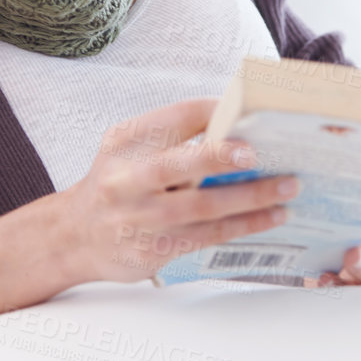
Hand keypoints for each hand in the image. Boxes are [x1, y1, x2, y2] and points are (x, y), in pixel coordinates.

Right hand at [54, 97, 301, 282]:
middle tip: (256, 154)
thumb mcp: (128, 147)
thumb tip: (236, 125)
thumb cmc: (117, 183)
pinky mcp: (155, 249)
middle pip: (177, 165)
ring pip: (201, 207)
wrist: (74, 236)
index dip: (212, 112)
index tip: (245, 111)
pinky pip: (207, 236)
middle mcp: (127, 179)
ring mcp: (140, 218)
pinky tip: (270, 218)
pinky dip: (243, 225)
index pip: (174, 117)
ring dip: (249, 198)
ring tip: (286, 187)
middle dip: (219, 158)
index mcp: (125, 141)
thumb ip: (171, 135)